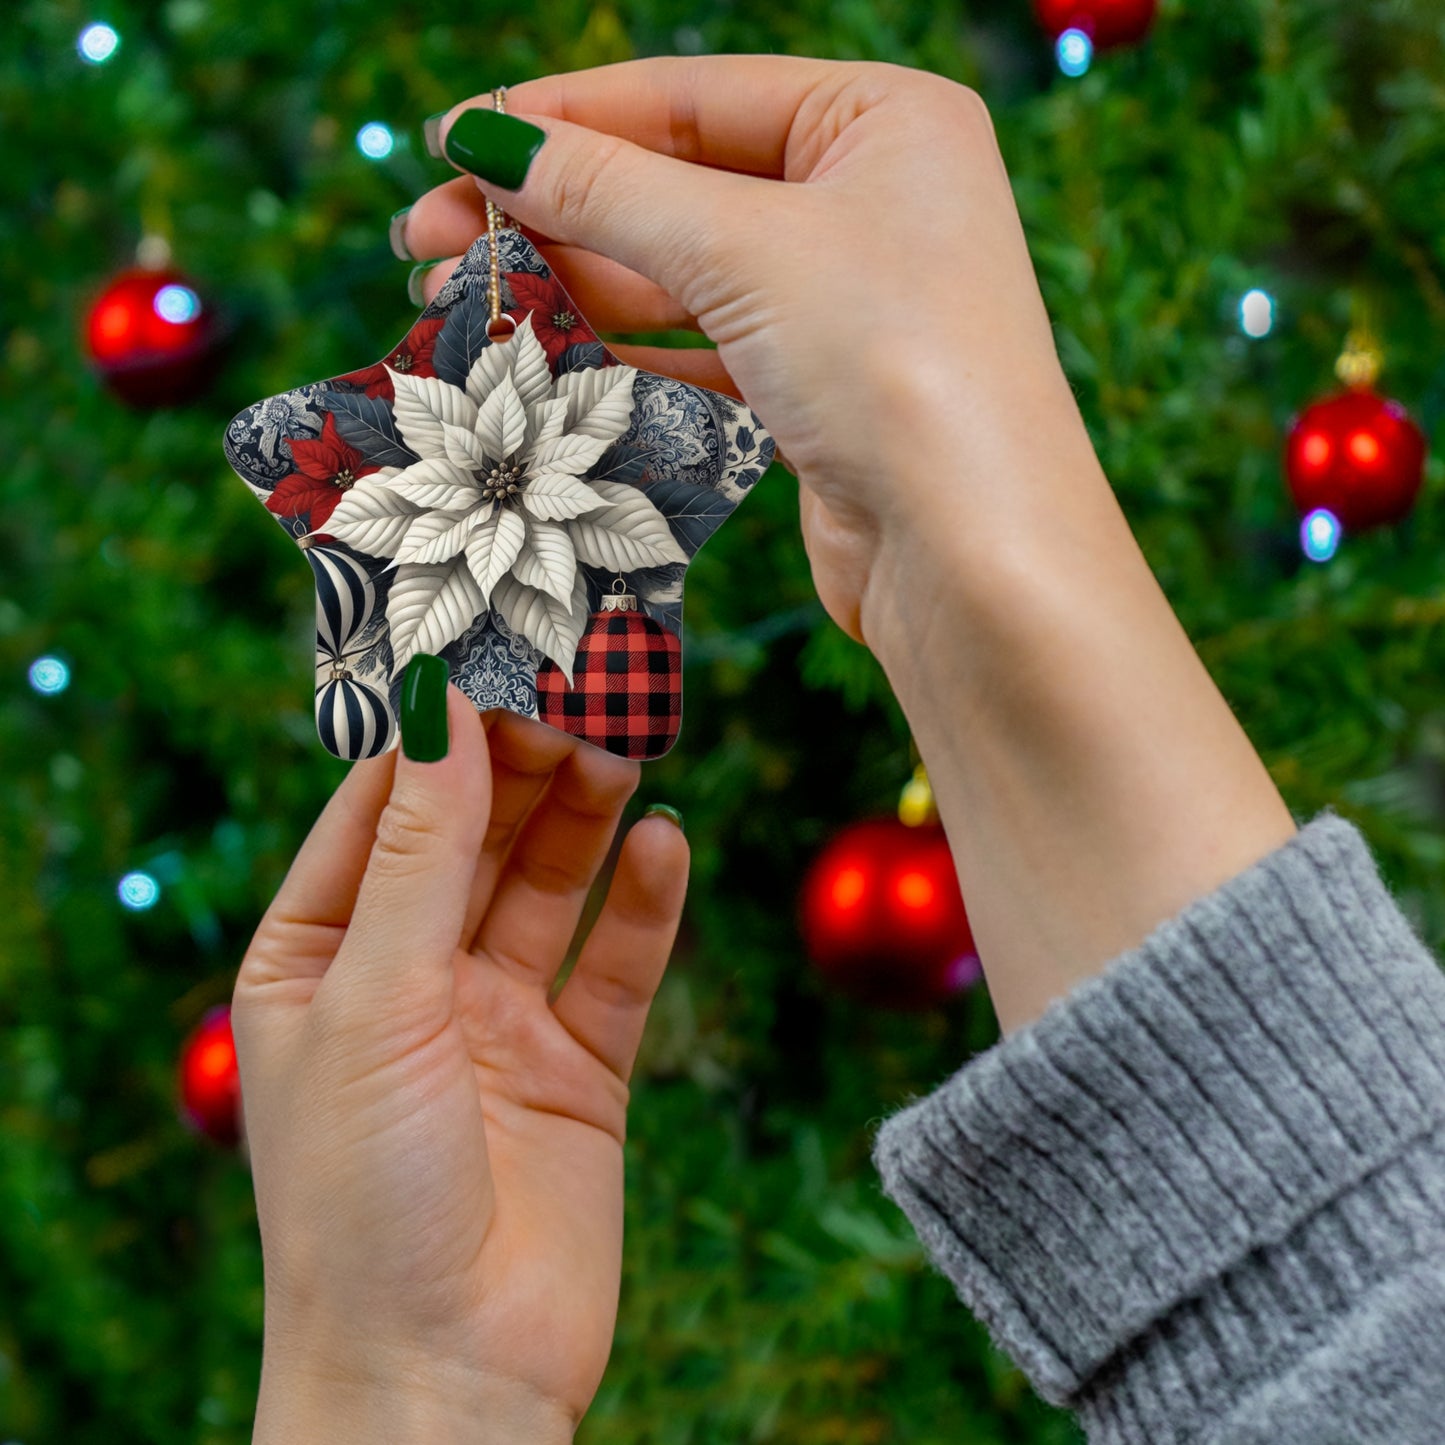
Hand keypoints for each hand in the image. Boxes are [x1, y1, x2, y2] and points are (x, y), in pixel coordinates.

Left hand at [232, 689, 688, 1440]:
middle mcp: (408, 978)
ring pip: (550, 884)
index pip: (380, 809)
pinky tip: (667, 843)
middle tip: (583, 686)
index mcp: (319, 958)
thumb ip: (417, 853)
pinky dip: (644, 903)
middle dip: (524, 762)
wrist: (446, 1380)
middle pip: (475, 836)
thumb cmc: (361, 1199)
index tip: (493, 652)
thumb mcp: (373, 1001)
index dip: (436, 732)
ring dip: (586, 815)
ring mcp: (497, 1021)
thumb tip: (437, 708)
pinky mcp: (579, 1068)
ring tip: (627, 745)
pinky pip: (616, 964)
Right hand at [400, 56, 1094, 646]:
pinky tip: (543, 352)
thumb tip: (487, 139)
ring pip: (681, 272)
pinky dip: (623, 348)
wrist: (971, 553)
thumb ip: (609, 189)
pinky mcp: (820, 387)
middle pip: (675, 183)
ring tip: (458, 298)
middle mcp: (869, 198)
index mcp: (881, 119)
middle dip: (549, 210)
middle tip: (426, 238)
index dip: (561, 117)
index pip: (689, 96)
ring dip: (571, 283)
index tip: (450, 141)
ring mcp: (845, 298)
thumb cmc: (892, 364)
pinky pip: (701, 346)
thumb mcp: (742, 249)